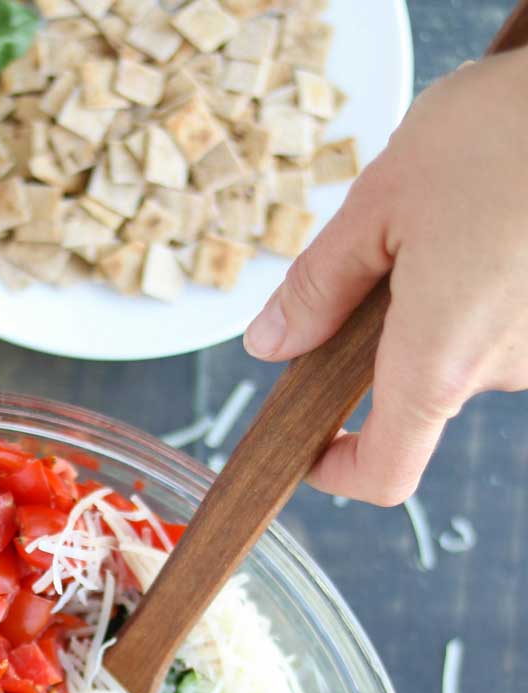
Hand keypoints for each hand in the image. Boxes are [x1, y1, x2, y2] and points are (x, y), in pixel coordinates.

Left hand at [244, 51, 527, 505]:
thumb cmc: (506, 133)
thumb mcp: (383, 199)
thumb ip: (320, 283)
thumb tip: (273, 340)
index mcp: (439, 361)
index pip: (386, 473)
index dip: (340, 472)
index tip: (313, 444)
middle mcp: (502, 369)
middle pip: (424, 386)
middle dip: (395, 327)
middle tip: (392, 244)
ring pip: (472, 342)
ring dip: (448, 293)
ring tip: (459, 209)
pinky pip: (513, 314)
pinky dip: (492, 277)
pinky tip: (497, 213)